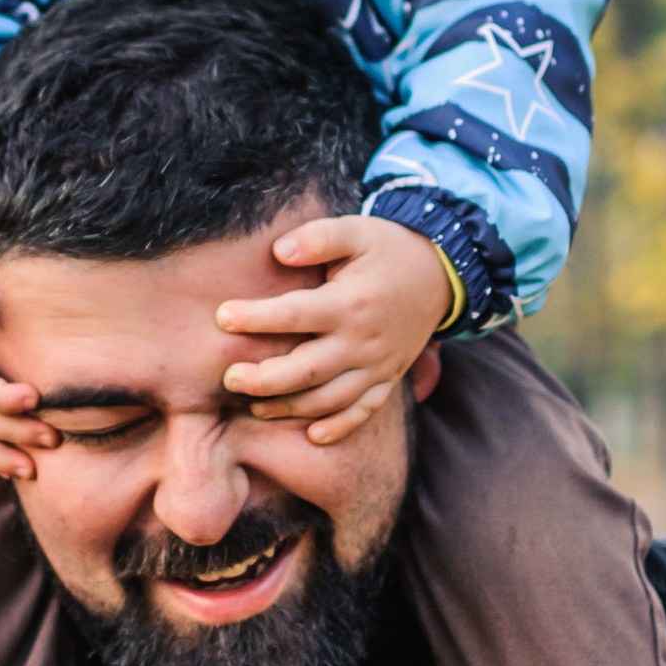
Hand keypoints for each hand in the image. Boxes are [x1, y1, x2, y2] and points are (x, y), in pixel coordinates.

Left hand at [212, 212, 450, 441]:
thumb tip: (278, 250)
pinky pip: (364, 411)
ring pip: (329, 399)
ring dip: (289, 408)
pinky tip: (311, 435)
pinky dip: (340, 427)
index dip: (254, 317)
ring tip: (253, 406)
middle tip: (229, 378)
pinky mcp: (387, 378)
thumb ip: (318, 238)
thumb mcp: (357, 230)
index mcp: (349, 303)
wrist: (443, 274)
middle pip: (306, 371)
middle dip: (263, 380)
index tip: (222, 316)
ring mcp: (377, 365)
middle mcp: (362, 341)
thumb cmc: (389, 248)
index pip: (293, 315)